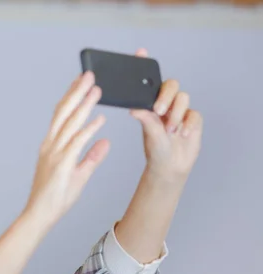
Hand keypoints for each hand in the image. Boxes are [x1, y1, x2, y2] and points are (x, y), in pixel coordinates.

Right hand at [24, 71, 109, 228]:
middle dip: (77, 92)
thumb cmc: (54, 197)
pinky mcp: (62, 164)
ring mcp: (55, 153)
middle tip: (89, 74)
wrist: (40, 215)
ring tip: (97, 88)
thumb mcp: (79, 174)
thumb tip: (105, 142)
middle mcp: (51, 145)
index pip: (61, 115)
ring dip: (84, 104)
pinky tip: (100, 119)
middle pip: (64, 112)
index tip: (80, 81)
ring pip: (70, 123)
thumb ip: (92, 156)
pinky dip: (88, 129)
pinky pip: (77, 142)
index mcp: (51, 145)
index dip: (71, 97)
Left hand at [130, 48, 202, 182]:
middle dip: (166, 96)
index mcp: (151, 103)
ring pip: (183, 98)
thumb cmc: (155, 149)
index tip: (140, 52)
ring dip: (176, 115)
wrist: (170, 166)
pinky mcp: (193, 119)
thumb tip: (134, 108)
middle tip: (159, 111)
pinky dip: (187, 124)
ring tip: (170, 131)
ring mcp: (181, 110)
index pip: (149, 81)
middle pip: (171, 85)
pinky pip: (193, 114)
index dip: (145, 65)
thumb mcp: (149, 134)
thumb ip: (145, 119)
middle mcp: (166, 103)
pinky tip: (182, 134)